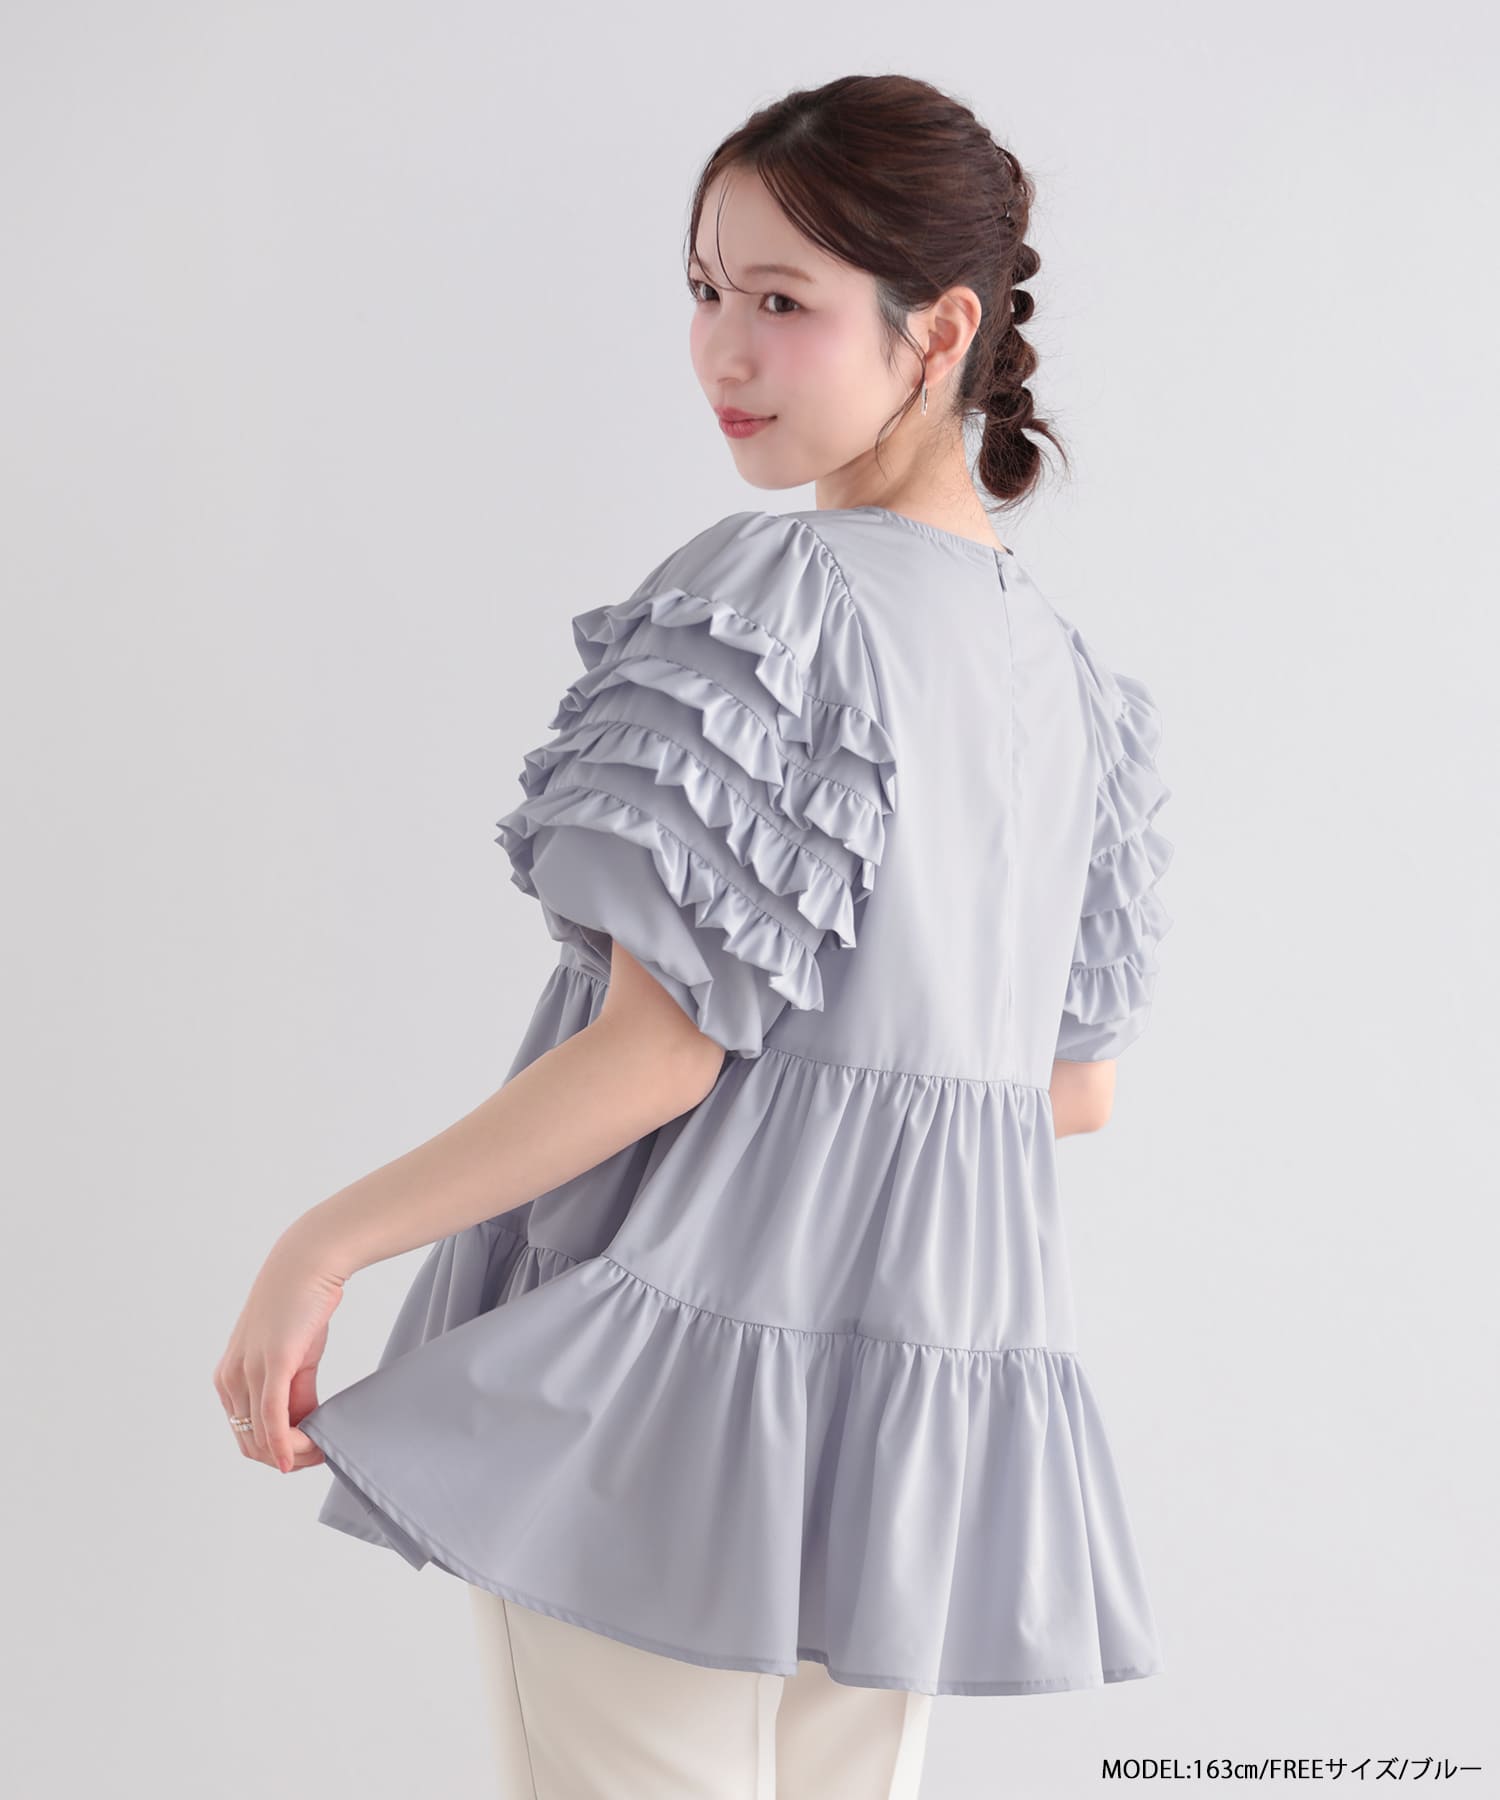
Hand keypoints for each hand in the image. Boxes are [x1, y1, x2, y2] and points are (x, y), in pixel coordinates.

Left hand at [213, 1229, 345, 1473]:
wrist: (307, 1265)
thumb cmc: (301, 1306)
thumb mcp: (292, 1356)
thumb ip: (291, 1391)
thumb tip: (303, 1424)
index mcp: (229, 1378)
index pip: (245, 1435)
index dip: (277, 1452)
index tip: (309, 1450)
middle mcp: (230, 1379)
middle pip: (251, 1444)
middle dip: (285, 1459)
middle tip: (318, 1454)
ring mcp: (248, 1372)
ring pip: (263, 1437)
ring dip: (293, 1453)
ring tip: (321, 1450)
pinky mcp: (272, 1364)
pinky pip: (272, 1418)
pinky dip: (285, 1445)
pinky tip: (302, 1455)